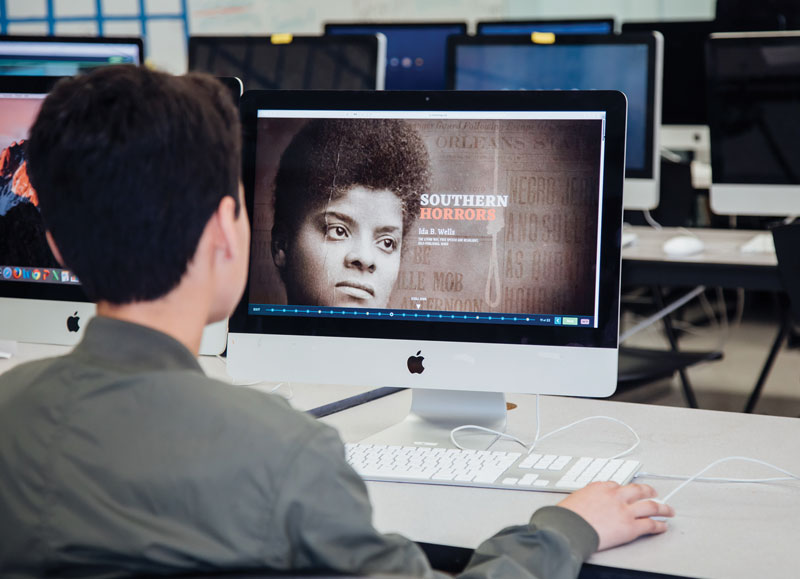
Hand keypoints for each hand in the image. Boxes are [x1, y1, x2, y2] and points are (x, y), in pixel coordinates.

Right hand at [557, 481, 673, 550]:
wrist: (568, 527)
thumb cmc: (567, 515)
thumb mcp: (575, 499)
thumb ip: (587, 499)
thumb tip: (586, 505)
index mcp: (601, 487)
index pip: (617, 485)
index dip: (624, 490)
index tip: (627, 492)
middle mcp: (616, 495)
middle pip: (639, 490)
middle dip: (649, 491)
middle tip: (654, 493)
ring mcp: (625, 510)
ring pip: (651, 505)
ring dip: (662, 507)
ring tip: (668, 510)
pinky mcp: (631, 526)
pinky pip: (650, 524)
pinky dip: (659, 525)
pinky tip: (663, 526)